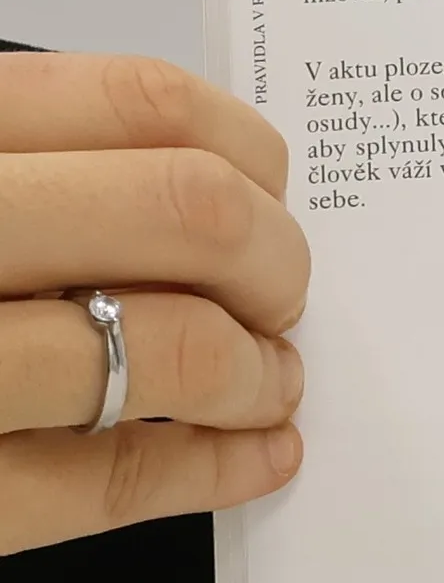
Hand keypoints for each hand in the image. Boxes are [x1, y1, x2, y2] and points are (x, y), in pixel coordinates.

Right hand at [0, 53, 308, 554]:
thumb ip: (15, 164)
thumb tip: (196, 181)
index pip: (138, 103)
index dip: (245, 153)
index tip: (269, 193)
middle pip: (188, 213)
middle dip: (275, 261)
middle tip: (279, 294)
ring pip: (171, 347)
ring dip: (258, 370)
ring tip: (266, 379)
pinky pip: (110, 479)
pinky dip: (215, 465)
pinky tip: (254, 453)